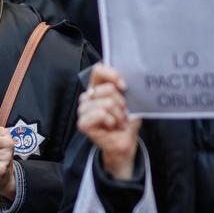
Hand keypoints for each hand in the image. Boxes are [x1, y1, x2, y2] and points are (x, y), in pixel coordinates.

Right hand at [78, 64, 140, 179]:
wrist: (126, 142)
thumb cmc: (127, 121)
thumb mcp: (130, 101)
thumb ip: (124, 88)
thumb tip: (125, 80)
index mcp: (97, 88)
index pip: (98, 70)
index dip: (111, 74)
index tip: (124, 86)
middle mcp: (88, 97)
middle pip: (107, 89)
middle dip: (121, 102)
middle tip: (122, 113)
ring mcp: (83, 110)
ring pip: (106, 103)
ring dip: (117, 115)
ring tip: (118, 122)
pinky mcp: (83, 123)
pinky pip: (100, 114)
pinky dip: (111, 120)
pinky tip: (111, 126)